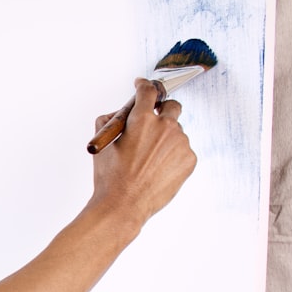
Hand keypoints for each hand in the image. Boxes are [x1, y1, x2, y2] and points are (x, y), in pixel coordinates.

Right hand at [90, 78, 196, 227]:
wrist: (124, 206)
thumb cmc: (111, 178)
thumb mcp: (102, 146)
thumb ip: (109, 122)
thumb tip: (117, 116)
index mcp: (141, 119)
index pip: (147, 91)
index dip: (144, 86)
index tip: (143, 86)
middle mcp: (165, 126)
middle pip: (172, 106)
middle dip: (163, 110)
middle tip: (153, 123)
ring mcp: (180, 143)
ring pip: (176, 133)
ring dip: (166, 139)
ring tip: (148, 161)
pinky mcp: (189, 159)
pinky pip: (182, 151)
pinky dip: (172, 156)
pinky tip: (157, 170)